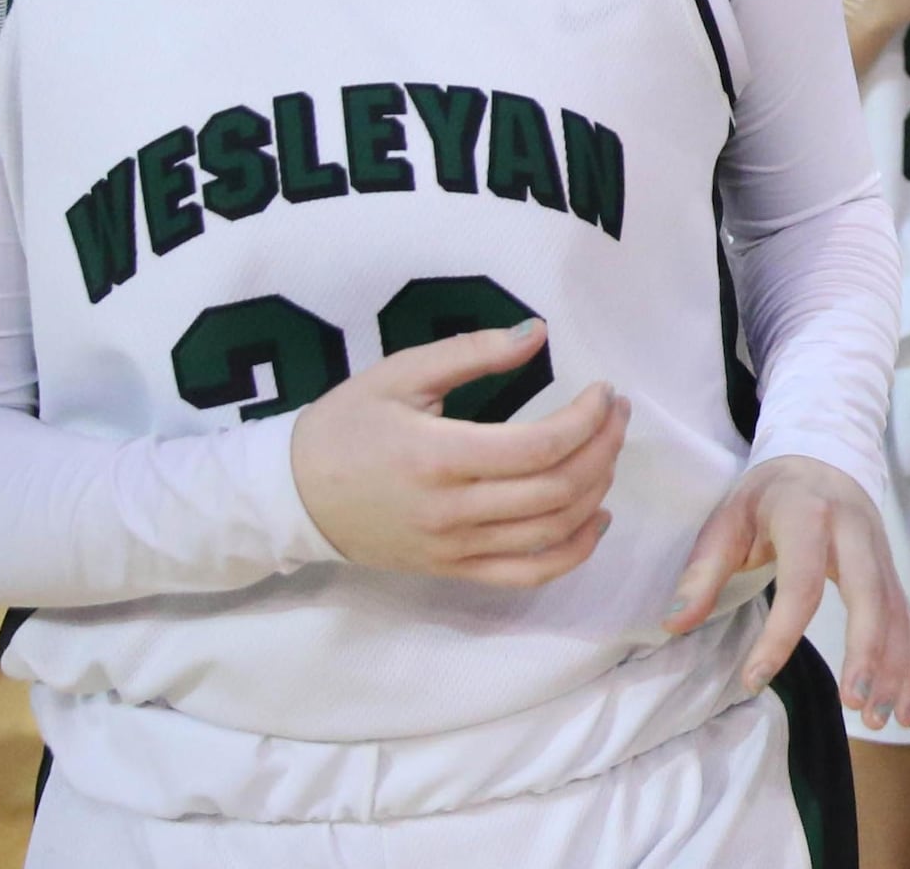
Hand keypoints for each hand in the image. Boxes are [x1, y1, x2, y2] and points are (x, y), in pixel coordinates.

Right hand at [289, 320, 627, 584]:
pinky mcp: (453, 571)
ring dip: (597, 491)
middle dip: (605, 448)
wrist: (291, 495)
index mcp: (439, 457)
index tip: (606, 392)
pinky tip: (597, 517)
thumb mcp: (400, 373)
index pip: (541, 446)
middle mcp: (453, 511)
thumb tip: (538, 333)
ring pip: (552, 532)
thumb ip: (473, 353)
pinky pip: (528, 574)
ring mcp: (455, 549)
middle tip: (618, 414)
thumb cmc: (346, 425)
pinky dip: (574, 551)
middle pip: (558, 490)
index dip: (589, 418)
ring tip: (608, 451)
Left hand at [662, 455, 909, 729]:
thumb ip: (703, 571)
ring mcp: (880, 553)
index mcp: (807, 517)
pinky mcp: (892, 572)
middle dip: (868, 651)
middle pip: (871, 595)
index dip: (780, 634)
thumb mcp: (727, 520)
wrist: (822, 458)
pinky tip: (907, 705)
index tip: (753, 681)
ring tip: (882, 719)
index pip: (800, 581)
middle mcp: (854, 534)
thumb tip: (674, 624)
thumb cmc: (766, 496)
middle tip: (854, 703)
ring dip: (896, 667)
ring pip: (898, 612)